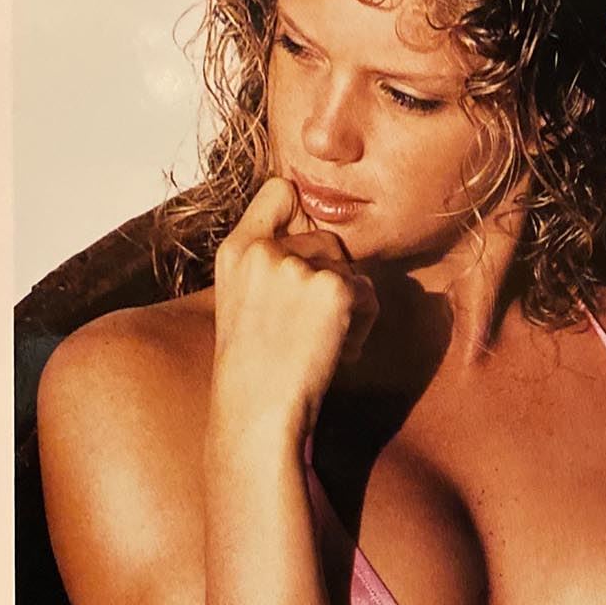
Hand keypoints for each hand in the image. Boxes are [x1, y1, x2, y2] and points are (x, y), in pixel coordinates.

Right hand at [210, 176, 378, 438]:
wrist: (257, 413)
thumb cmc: (257, 370)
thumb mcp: (244, 303)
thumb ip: (271, 265)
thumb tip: (322, 243)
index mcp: (237, 251)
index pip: (279, 192)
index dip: (299, 212)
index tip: (306, 246)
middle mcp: (265, 251)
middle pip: (328, 241)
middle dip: (331, 279)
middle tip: (310, 329)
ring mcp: (298, 267)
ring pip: (351, 270)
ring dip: (349, 306)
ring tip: (320, 344)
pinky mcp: (334, 289)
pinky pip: (368, 295)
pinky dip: (363, 325)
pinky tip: (336, 352)